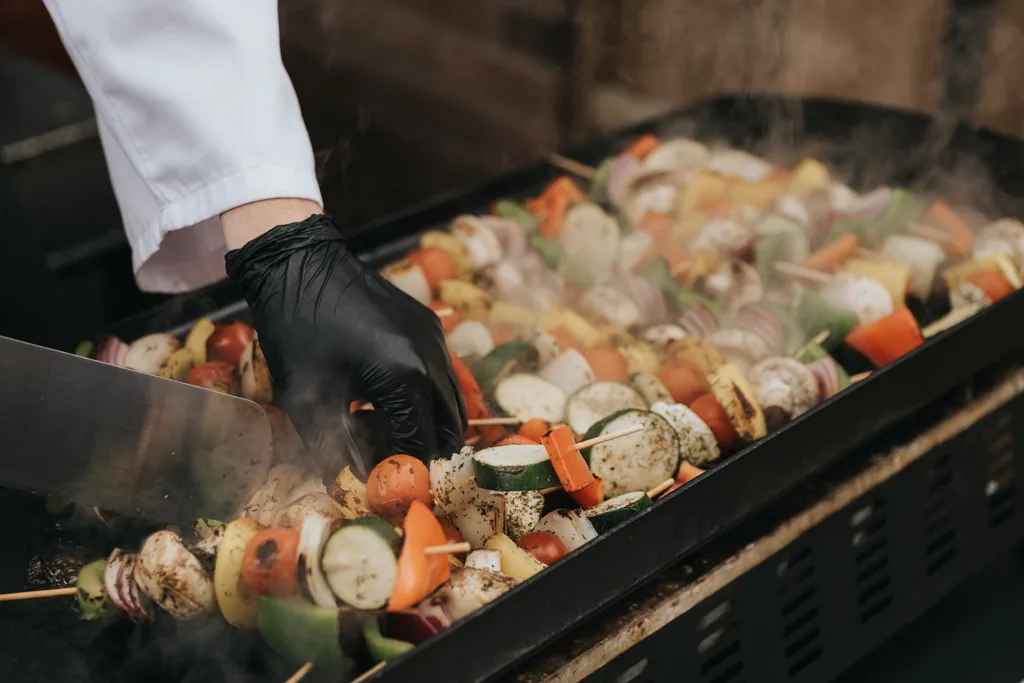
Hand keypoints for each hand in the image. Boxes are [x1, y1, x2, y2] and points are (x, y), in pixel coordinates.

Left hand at [225, 214, 465, 475]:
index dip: (399, 470)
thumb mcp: (307, 401)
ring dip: (426, 422)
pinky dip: (424, 394)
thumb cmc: (298, 332)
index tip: (375, 480)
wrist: (300, 263)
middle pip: (449, 427)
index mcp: (408, 381)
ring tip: (381, 424)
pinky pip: (441, 373)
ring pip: (451, 400)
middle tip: (381, 453)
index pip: (421, 446)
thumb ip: (332, 453)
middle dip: (420, 448)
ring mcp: (435, 339)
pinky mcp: (429, 325)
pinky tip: (382, 390)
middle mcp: (433, 360)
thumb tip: (350, 491)